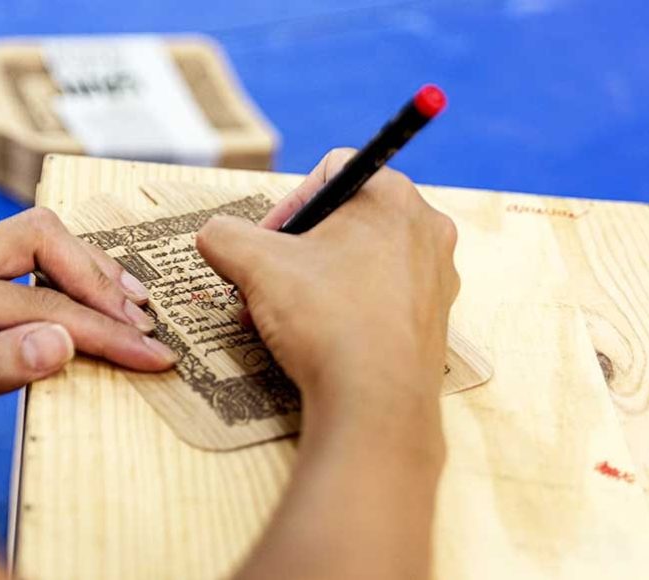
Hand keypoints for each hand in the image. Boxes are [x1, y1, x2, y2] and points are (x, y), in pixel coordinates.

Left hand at [0, 208, 176, 451]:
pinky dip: (64, 273)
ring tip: (130, 305)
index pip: (40, 303)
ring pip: (33, 237)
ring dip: (86, 268)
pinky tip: (88, 299)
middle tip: (140, 321)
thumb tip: (62, 341)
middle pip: (38, 235)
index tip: (150, 354)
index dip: (102, 329)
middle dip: (97, 276)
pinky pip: (22, 257)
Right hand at [196, 148, 458, 426]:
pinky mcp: (434, 318)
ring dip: (315, 280)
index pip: (329, 173)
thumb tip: (213, 233)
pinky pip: (380, 297)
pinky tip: (317, 337)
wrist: (375, 402)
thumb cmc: (327, 321)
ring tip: (283, 315)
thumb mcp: (256, 265)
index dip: (286, 205)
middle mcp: (426, 228)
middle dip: (296, 250)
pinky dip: (344, 307)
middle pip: (345, 219)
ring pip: (361, 260)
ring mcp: (435, 276)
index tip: (263, 244)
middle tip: (266, 282)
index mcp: (391, 196)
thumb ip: (225, 235)